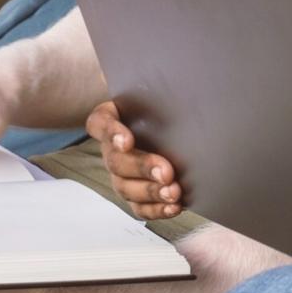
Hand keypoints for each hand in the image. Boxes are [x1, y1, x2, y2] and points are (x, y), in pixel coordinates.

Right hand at [86, 101, 182, 218]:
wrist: (156, 120)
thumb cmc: (154, 104)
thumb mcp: (154, 93)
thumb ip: (162, 90)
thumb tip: (189, 83)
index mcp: (109, 119)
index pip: (102, 123)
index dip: (112, 133)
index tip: (127, 141)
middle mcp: (111, 149)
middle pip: (118, 162)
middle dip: (143, 168)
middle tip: (166, 172)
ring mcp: (120, 174)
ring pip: (127, 188)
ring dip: (151, 192)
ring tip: (173, 192)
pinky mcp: (134, 193)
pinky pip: (139, 206)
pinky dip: (156, 209)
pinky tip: (174, 206)